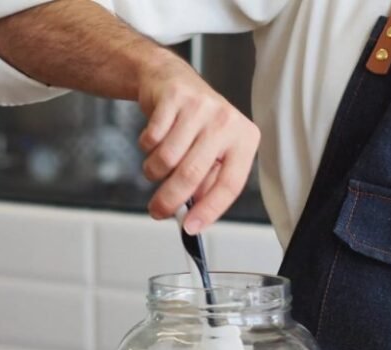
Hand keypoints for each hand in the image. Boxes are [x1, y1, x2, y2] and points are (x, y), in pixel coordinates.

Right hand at [138, 52, 259, 233]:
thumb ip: (205, 185)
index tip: (191, 228)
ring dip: (154, 171)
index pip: (229, 185)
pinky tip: (154, 139)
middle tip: (158, 211)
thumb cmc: (195, 124)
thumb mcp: (211, 154)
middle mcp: (226, 121)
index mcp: (244, 139)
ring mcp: (200, 107)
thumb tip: (192, 216)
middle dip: (169, 200)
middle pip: (192, 175)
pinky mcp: (174, 98)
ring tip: (158, 164)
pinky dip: (146, 148)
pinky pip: (151, 140)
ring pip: (166, 160)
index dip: (208, 211)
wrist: (170, 80)